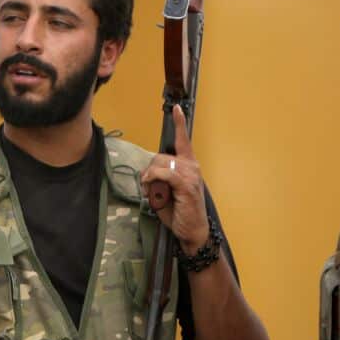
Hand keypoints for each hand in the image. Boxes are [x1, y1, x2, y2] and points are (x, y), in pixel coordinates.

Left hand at [140, 105, 209, 254]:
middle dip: (149, 172)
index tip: (177, 108)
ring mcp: (191, 175)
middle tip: (149, 190)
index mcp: (189, 166)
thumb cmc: (180, 212)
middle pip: (160, 156)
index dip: (179, 123)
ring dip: (150, 180)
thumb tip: (147, 173)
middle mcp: (192, 166)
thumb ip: (159, 178)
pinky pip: (164, 173)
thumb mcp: (165, 192)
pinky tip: (152, 190)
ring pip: (160, 164)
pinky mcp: (186, 184)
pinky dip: (154, 180)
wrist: (193, 231)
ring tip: (154, 195)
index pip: (183, 141)